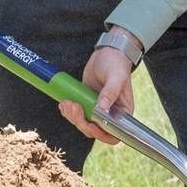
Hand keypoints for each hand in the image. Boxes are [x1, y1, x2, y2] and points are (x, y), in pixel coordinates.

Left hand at [69, 31, 141, 145]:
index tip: (90, 125)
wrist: (107, 52)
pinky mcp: (86, 103)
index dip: (101, 134)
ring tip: (67, 103)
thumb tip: (102, 108)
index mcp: (122, 112)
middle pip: (94, 131)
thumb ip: (110, 92)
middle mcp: (110, 114)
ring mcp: (97, 110)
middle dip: (81, 121)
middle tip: (73, 106)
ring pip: (82, 123)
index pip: (113, 134)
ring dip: (72, 116)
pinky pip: (76, 114)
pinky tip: (64, 102)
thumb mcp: (116, 76)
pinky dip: (68, 111)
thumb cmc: (117, 63)